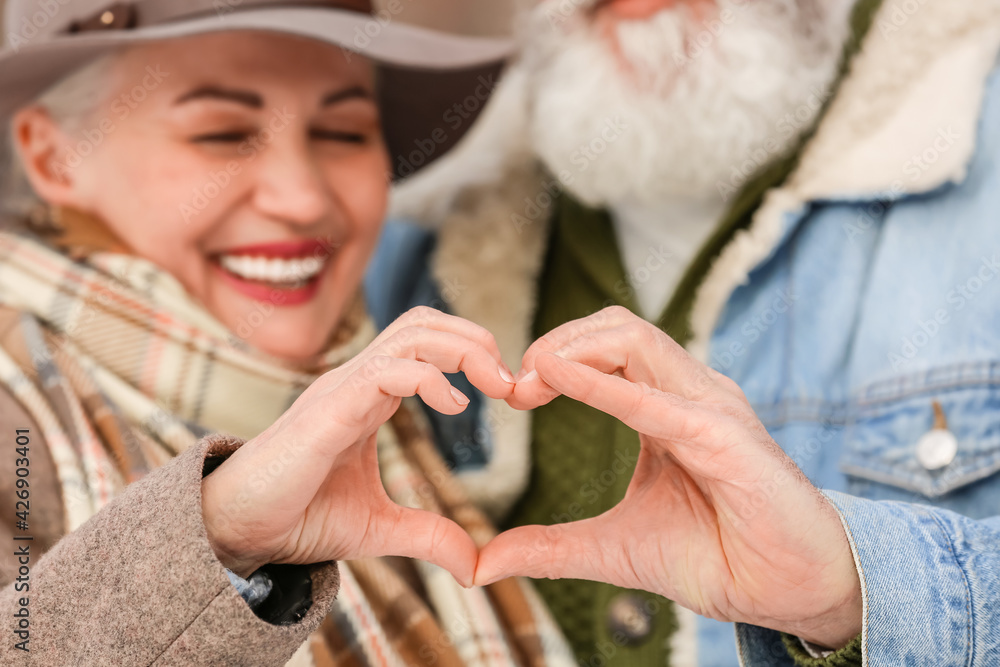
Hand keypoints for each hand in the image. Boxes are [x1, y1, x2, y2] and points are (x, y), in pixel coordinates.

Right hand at [201, 307, 515, 584]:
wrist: (239, 532)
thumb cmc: (298, 517)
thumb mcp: (378, 528)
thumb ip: (427, 535)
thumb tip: (474, 565)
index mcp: (370, 394)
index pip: (425, 341)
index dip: (471, 351)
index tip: (506, 391)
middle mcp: (357, 380)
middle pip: (423, 322)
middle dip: (476, 338)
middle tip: (510, 381)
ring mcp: (342, 388)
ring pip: (410, 333)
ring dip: (463, 348)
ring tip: (494, 385)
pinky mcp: (329, 409)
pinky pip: (386, 370)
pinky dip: (430, 377)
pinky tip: (455, 406)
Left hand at [479, 307, 861, 647]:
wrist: (790, 592)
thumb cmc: (718, 557)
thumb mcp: (614, 547)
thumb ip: (552, 547)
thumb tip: (486, 562)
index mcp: (665, 406)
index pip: (605, 348)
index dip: (552, 358)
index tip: (510, 393)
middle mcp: (689, 394)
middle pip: (615, 328)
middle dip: (555, 342)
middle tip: (512, 383)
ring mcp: (710, 408)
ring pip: (635, 339)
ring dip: (573, 349)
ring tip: (530, 378)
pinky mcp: (725, 438)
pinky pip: (656, 400)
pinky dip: (602, 385)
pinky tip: (558, 377)